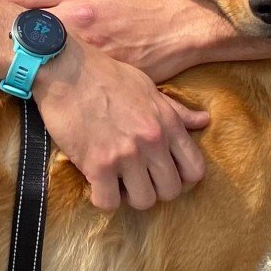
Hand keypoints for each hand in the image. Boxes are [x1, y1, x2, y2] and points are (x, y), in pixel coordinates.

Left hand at [0, 0, 233, 82]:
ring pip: (41, 60)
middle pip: (23, 32)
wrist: (182, 28)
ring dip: (23, 63)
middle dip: (2, 38)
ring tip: (5, 67)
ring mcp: (88, 54)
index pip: (21, 0)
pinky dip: (52, 83)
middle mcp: (77, 24)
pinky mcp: (100, 77)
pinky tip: (42, 87)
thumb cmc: (143, 3)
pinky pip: (66, 81)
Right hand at [30, 39, 209, 211]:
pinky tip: (96, 183)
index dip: (182, 178)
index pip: (195, 170)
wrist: (66, 68)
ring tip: (117, 181)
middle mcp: (152, 141)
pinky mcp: (98, 164)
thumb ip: (177, 111)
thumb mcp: (148, 88)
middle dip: (155, 189)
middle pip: (170, 191)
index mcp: (168, 123)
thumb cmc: (106, 75)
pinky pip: (108, 202)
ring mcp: (126, 154)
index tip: (163, 173)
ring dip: (129, 196)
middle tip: (137, 178)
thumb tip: (204, 120)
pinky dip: (102, 197)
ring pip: (143, 201)